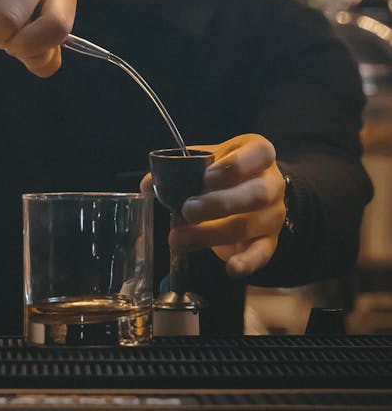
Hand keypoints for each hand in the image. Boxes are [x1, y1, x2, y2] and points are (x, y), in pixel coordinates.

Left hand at [141, 134, 285, 277]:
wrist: (248, 190)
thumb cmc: (224, 171)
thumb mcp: (206, 160)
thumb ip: (179, 168)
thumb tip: (148, 186)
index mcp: (258, 154)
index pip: (259, 154)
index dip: (235, 166)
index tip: (206, 177)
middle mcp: (272, 183)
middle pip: (256, 194)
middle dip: (220, 203)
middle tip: (187, 210)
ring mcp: (274, 213)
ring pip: (250, 225)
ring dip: (212, 234)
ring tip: (180, 239)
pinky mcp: (270, 240)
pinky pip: (262, 253)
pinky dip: (247, 263)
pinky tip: (230, 268)